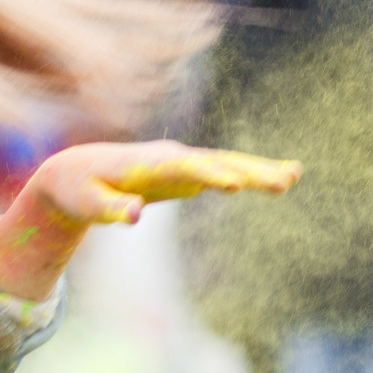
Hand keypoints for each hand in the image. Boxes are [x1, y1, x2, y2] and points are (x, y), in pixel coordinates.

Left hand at [24, 140, 302, 227]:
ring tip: (295, 175)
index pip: (185, 167)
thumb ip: (112, 210)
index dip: (210, 174)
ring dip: (260, 169)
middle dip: (249, 169)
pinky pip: (226, 170)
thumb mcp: (89, 204)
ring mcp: (183, 161)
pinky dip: (253, 172)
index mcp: (148, 163)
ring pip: (227, 162)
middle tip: (284, 180)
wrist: (77, 170)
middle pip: (216, 161)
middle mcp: (171, 156)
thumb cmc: (81, 190)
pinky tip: (283, 177)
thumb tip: (136, 216)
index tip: (236, 184)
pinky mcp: (189, 171)